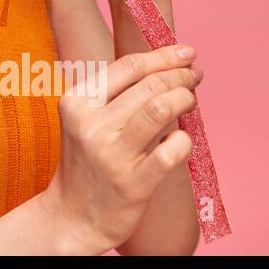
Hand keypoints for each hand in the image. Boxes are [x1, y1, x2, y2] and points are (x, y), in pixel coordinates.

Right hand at [44, 44, 205, 253]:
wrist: (73, 215)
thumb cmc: (87, 161)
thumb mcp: (85, 120)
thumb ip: (117, 94)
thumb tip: (170, 66)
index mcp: (76, 102)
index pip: (129, 66)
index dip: (164, 56)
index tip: (187, 52)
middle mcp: (91, 124)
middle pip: (151, 85)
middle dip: (182, 76)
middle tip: (195, 78)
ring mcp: (112, 154)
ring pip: (162, 109)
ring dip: (186, 99)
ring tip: (190, 101)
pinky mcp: (133, 183)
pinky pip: (174, 150)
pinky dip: (185, 141)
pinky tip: (182, 142)